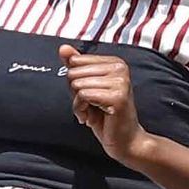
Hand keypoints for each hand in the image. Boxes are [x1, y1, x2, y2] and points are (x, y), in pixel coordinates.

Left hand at [61, 44, 145, 161]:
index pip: (75, 62)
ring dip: (78, 104)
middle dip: (75, 93)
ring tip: (91, 112)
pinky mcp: (118, 97)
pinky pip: (83, 95)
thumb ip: (76, 67)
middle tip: (89, 106)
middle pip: (74, 72)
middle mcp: (120, 68)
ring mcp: (121, 82)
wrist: (125, 141)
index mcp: (115, 62)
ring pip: (77, 84)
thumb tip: (63, 48)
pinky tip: (91, 118)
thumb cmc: (105, 116)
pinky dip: (81, 110)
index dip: (75, 81)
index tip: (87, 95)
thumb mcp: (87, 87)